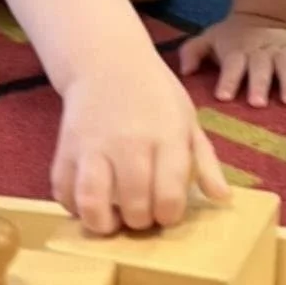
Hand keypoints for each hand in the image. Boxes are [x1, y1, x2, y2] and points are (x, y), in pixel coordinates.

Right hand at [52, 64, 228, 233]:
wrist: (108, 61)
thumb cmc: (155, 95)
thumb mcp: (188, 120)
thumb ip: (205, 161)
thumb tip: (223, 198)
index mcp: (167, 136)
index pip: (169, 193)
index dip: (169, 215)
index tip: (166, 214)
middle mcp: (129, 142)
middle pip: (134, 203)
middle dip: (139, 222)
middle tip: (140, 217)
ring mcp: (93, 145)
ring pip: (92, 200)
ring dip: (102, 223)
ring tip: (111, 223)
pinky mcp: (66, 147)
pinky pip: (63, 189)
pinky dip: (72, 206)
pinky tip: (88, 205)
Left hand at [177, 12, 285, 106]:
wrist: (259, 15)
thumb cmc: (230, 37)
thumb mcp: (208, 38)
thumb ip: (193, 52)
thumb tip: (184, 72)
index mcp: (238, 51)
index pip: (232, 65)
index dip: (227, 80)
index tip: (223, 97)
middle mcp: (260, 52)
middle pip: (260, 68)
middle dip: (259, 85)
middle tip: (258, 104)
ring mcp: (281, 52)